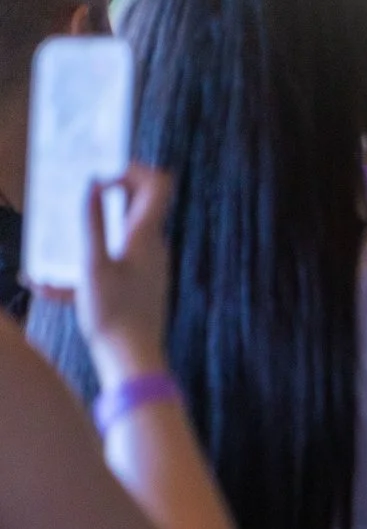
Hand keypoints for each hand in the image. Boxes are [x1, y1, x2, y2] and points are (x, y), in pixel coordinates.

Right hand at [77, 167, 173, 387]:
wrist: (131, 358)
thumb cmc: (113, 314)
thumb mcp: (93, 265)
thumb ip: (93, 224)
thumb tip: (92, 185)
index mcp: (146, 236)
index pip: (158, 184)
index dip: (133, 170)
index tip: (100, 173)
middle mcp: (153, 246)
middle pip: (139, 203)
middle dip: (107, 192)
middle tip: (74, 193)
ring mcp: (149, 264)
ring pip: (121, 232)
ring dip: (91, 228)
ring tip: (55, 236)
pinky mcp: (139, 282)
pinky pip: (112, 261)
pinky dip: (86, 262)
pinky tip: (46, 286)